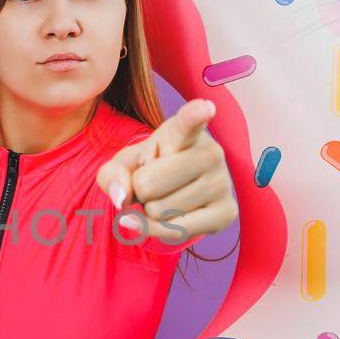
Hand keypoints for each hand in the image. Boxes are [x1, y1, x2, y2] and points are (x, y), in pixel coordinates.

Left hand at [96, 98, 237, 243]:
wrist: (178, 189)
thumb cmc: (150, 169)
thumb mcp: (124, 164)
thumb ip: (112, 174)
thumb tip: (122, 198)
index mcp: (183, 131)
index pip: (189, 122)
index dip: (195, 114)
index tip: (205, 108)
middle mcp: (210, 153)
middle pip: (148, 185)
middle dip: (139, 191)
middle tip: (152, 184)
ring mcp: (222, 183)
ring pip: (159, 212)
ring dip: (150, 212)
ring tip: (164, 197)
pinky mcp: (227, 212)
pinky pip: (175, 231)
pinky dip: (159, 230)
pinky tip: (168, 216)